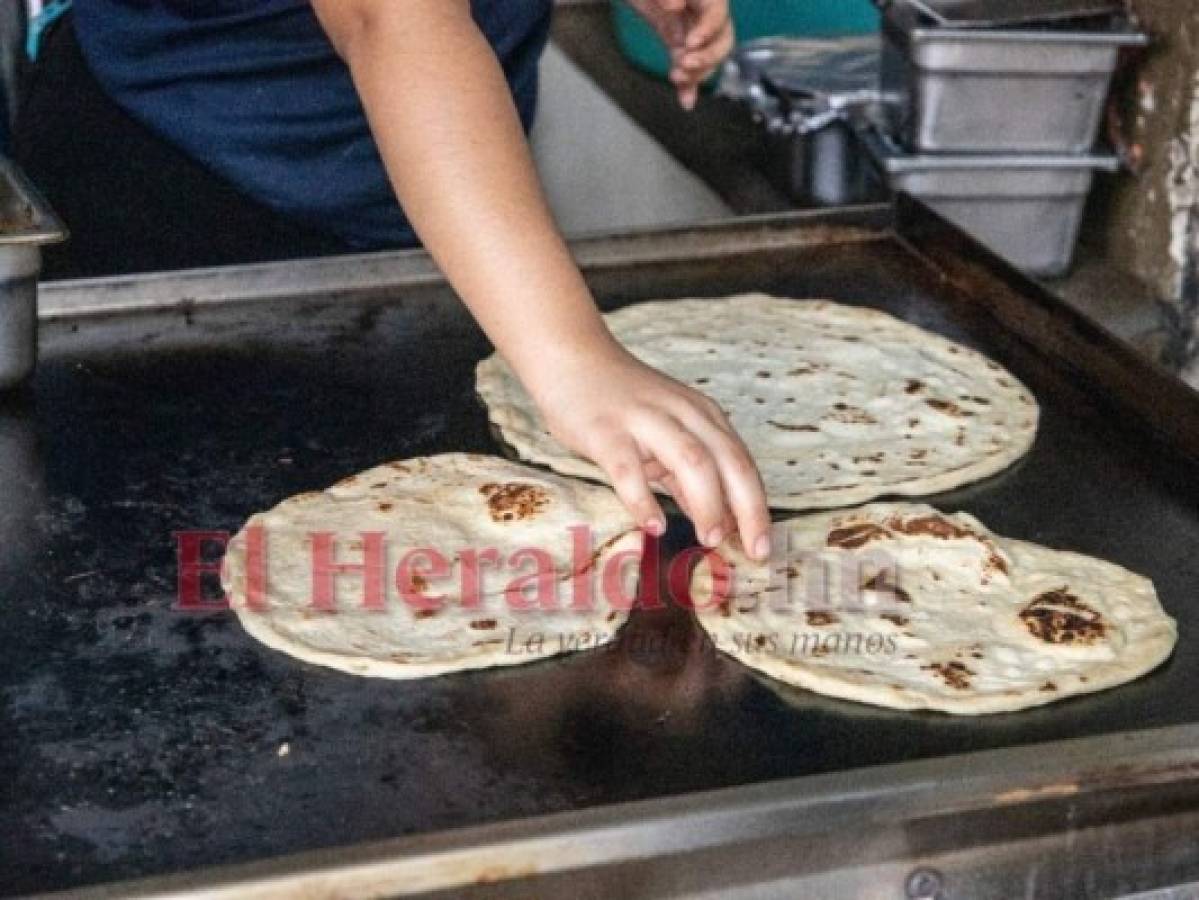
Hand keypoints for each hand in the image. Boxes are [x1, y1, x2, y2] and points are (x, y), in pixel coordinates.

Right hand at [527, 337, 770, 559]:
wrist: (572, 358)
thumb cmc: (622, 404)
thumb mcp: (667, 435)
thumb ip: (688, 478)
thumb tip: (716, 523)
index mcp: (703, 416)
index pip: (741, 464)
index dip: (758, 506)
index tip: (763, 547)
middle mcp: (682, 414)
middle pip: (727, 461)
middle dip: (747, 507)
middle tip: (754, 551)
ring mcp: (645, 421)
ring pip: (691, 460)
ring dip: (707, 502)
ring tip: (710, 538)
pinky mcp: (607, 432)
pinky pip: (629, 470)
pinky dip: (644, 500)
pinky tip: (654, 526)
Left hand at [625, 0, 734, 109]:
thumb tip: (674, 6)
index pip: (717, 14)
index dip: (707, 30)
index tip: (690, 42)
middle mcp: (704, 15)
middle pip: (721, 40)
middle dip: (706, 57)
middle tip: (684, 64)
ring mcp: (694, 31)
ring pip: (709, 58)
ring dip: (698, 73)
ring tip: (677, 78)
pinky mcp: (681, 45)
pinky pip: (691, 67)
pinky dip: (690, 85)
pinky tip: (686, 100)